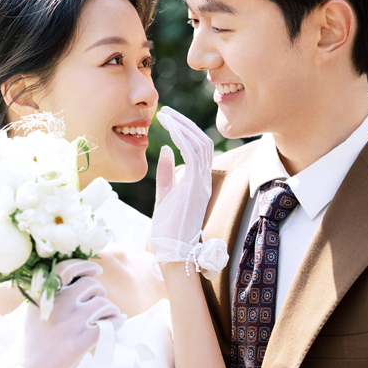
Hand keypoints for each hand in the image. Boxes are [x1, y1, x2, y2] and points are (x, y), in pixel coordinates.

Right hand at [16, 259, 125, 367]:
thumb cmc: (31, 346)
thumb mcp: (36, 313)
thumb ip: (53, 297)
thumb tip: (81, 283)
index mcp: (44, 296)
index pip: (66, 268)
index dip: (85, 265)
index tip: (97, 270)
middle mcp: (58, 304)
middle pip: (91, 284)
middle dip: (99, 292)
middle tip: (99, 303)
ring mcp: (70, 323)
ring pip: (103, 303)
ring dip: (110, 309)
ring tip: (109, 316)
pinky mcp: (80, 342)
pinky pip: (108, 325)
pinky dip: (116, 323)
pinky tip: (117, 324)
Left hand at [150, 106, 213, 265]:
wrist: (172, 255)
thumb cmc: (167, 232)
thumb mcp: (164, 197)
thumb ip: (166, 174)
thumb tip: (164, 149)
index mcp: (198, 182)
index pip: (199, 148)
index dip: (185, 130)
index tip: (169, 119)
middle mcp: (204, 180)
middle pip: (202, 141)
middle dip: (185, 123)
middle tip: (166, 111)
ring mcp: (202, 184)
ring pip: (201, 143)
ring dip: (183, 126)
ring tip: (166, 115)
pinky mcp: (195, 187)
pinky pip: (193, 154)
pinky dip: (183, 138)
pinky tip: (170, 129)